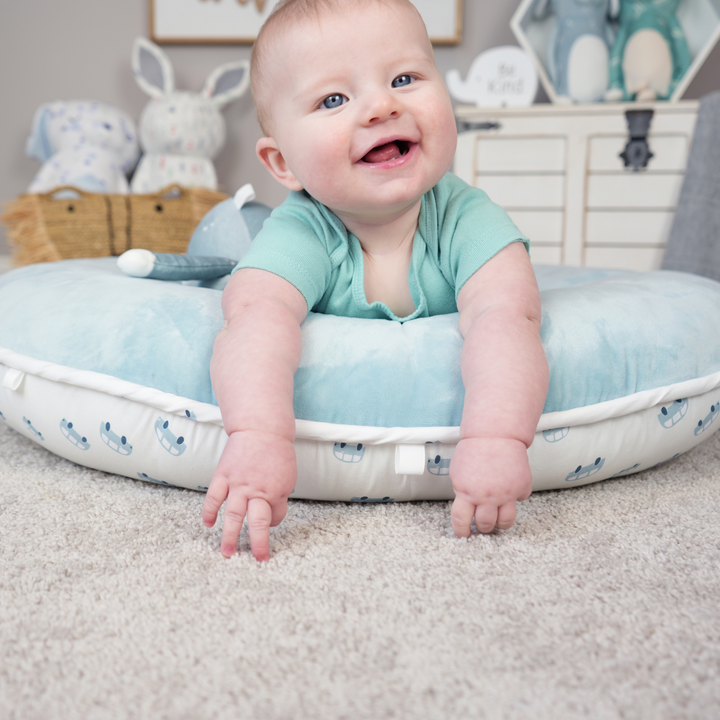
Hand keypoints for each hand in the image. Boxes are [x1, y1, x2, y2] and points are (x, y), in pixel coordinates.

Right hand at [202, 430, 296, 560]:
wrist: (261, 429)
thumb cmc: (277, 453)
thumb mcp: (288, 477)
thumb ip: (278, 497)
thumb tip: (269, 515)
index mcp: (276, 491)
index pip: (276, 517)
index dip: (274, 520)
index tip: (270, 517)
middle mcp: (257, 490)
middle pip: (257, 522)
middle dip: (258, 543)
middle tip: (257, 559)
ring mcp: (238, 484)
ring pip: (233, 515)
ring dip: (229, 536)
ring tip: (227, 554)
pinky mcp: (223, 476)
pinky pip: (214, 498)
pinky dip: (210, 512)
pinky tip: (208, 525)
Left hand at [449, 437, 531, 536]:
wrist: (495, 434)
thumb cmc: (474, 449)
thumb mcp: (458, 472)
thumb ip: (462, 490)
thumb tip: (465, 506)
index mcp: (466, 492)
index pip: (461, 521)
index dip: (462, 531)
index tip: (464, 534)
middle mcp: (487, 496)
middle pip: (486, 524)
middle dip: (483, 527)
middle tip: (483, 524)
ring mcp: (506, 493)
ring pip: (506, 522)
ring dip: (500, 523)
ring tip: (498, 519)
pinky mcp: (522, 487)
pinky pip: (520, 500)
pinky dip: (516, 498)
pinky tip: (510, 489)